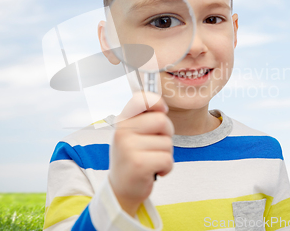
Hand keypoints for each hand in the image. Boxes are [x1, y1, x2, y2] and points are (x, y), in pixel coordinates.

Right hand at [108, 91, 174, 216]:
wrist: (121, 189)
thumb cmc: (133, 158)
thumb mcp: (133, 134)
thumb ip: (145, 118)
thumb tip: (162, 105)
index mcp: (122, 121)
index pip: (140, 99)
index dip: (156, 102)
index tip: (162, 110)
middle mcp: (122, 131)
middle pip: (162, 120)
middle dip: (167, 135)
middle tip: (155, 146)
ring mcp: (129, 148)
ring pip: (167, 143)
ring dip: (165, 155)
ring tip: (151, 161)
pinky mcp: (139, 164)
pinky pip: (168, 159)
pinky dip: (167, 168)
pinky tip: (155, 171)